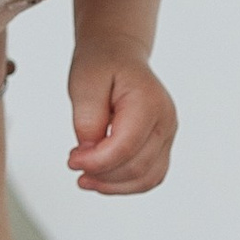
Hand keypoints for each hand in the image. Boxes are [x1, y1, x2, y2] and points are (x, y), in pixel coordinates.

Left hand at [66, 48, 177, 194]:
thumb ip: (87, 118)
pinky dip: (124, 184)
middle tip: (74, 162)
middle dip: (101, 174)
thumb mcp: (84, 82)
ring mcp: (167, 135)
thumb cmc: (102, 64)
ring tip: (85, 177)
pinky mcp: (162, 146)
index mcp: (149, 102)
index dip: (96, 162)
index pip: (125, 147)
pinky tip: (102, 178)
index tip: (72, 160)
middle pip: (137, 167)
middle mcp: (166, 121)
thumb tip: (89, 152)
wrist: (117, 54)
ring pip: (146, 179)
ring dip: (113, 185)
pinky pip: (149, 177)